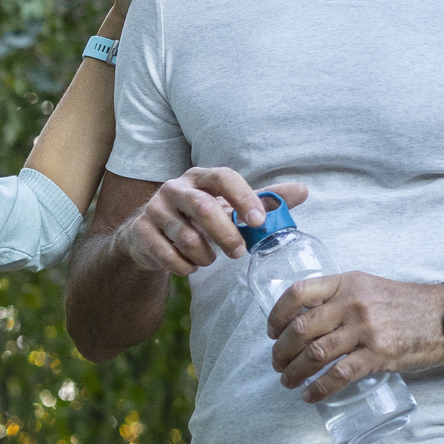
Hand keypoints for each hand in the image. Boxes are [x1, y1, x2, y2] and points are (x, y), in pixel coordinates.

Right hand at [116, 167, 308, 275]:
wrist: (148, 235)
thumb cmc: (198, 218)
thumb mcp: (228, 206)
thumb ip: (263, 200)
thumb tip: (303, 191)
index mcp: (199, 177)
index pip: (223, 177)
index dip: (243, 197)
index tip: (259, 221)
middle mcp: (174, 188)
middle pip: (202, 207)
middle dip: (225, 234)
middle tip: (239, 252)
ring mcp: (154, 210)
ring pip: (185, 236)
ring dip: (205, 255)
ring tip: (211, 259)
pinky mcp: (140, 232)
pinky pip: (167, 255)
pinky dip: (185, 266)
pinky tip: (190, 264)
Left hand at [268, 274, 443, 400]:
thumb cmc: (405, 303)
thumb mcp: (367, 286)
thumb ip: (337, 296)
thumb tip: (303, 317)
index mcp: (346, 283)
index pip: (297, 294)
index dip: (277, 314)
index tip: (271, 331)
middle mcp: (352, 304)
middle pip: (301, 328)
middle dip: (281, 350)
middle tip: (277, 362)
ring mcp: (365, 330)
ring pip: (315, 354)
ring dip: (295, 371)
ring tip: (287, 380)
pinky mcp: (379, 354)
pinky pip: (339, 375)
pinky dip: (319, 388)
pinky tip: (309, 395)